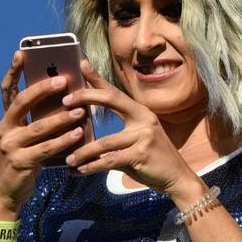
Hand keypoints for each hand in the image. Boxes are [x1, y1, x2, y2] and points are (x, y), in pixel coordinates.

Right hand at [0, 51, 90, 216]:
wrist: (7, 195)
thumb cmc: (23, 162)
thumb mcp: (26, 139)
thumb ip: (38, 121)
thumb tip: (65, 102)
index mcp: (6, 121)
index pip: (7, 91)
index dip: (13, 72)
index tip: (21, 53)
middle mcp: (4, 130)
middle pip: (22, 103)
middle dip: (43, 89)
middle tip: (64, 80)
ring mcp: (10, 146)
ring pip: (38, 126)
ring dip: (62, 117)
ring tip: (81, 110)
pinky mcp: (20, 162)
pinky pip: (46, 148)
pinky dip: (63, 140)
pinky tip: (78, 134)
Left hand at [62, 62, 200, 199]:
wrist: (177, 177)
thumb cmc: (153, 159)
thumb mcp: (139, 139)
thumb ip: (119, 134)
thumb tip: (89, 135)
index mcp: (141, 112)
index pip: (115, 91)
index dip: (98, 78)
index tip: (82, 64)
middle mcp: (144, 119)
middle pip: (111, 99)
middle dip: (85, 97)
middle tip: (64, 103)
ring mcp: (143, 137)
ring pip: (104, 142)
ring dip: (83, 151)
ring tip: (67, 159)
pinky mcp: (141, 155)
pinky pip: (109, 160)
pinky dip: (92, 166)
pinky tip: (80, 170)